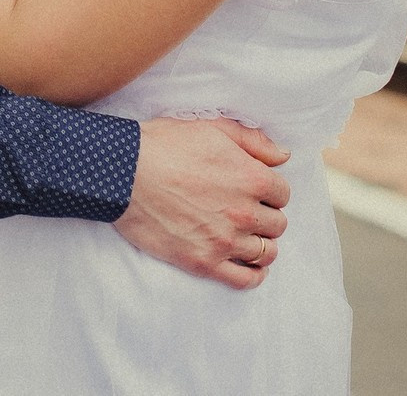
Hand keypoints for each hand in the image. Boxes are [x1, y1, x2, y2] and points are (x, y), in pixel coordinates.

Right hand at [115, 117, 290, 288]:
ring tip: (246, 235)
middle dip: (265, 215)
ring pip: (266, 252)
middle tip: (245, 210)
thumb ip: (253, 141)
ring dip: (260, 242)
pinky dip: (253, 274)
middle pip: (277, 224)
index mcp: (251, 178)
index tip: (254, 189)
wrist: (123, 173)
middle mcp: (244, 212)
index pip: (282, 193)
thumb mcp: (212, 127)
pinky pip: (245, 279)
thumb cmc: (164, 145)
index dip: (269, 190)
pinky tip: (248, 265)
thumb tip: (284, 156)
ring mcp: (225, 241)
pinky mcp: (204, 262)